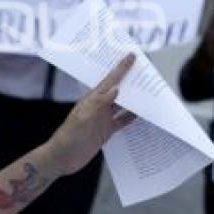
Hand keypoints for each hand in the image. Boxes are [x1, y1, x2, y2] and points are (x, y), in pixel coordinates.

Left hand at [44, 54, 136, 175]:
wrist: (62, 158)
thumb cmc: (68, 138)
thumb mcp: (82, 119)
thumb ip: (98, 104)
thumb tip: (116, 89)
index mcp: (92, 100)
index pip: (110, 81)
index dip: (121, 68)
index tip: (132, 56)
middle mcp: (98, 107)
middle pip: (119, 90)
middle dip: (131, 81)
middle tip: (147, 72)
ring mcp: (102, 119)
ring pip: (123, 105)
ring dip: (135, 99)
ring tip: (151, 91)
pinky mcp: (106, 131)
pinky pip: (122, 121)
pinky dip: (133, 118)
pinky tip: (143, 115)